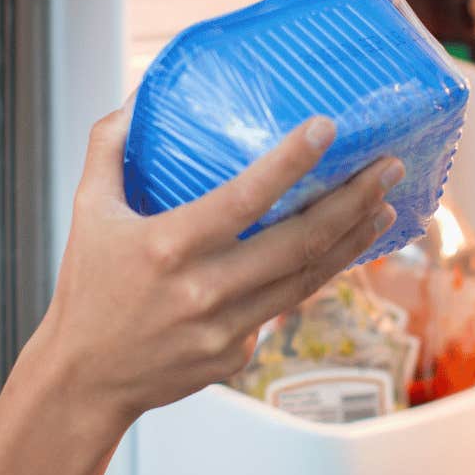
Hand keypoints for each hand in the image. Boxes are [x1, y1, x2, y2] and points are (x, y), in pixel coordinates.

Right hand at [41, 98, 400, 421]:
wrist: (85, 379)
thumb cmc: (87, 287)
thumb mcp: (87, 209)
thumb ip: (111, 147)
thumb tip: (140, 95)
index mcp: (168, 246)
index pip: (244, 198)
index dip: (291, 162)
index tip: (328, 128)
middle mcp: (204, 290)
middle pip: (299, 242)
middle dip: (354, 201)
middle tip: (388, 168)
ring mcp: (226, 329)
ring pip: (307, 278)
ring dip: (352, 240)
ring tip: (384, 206)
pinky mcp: (238, 355)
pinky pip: (282, 308)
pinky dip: (309, 277)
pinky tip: (336, 252)